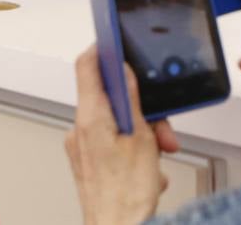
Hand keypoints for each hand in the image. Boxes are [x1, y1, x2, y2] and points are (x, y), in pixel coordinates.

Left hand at [65, 46, 178, 224]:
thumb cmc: (125, 197)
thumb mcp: (142, 140)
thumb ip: (133, 102)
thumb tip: (126, 73)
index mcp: (91, 118)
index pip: (87, 66)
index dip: (102, 49)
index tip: (115, 43)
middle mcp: (80, 130)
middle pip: (109, 99)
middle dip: (141, 109)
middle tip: (161, 129)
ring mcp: (82, 148)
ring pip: (115, 123)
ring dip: (142, 135)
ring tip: (158, 157)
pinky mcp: (88, 164)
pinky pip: (112, 143)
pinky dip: (133, 150)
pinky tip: (148, 170)